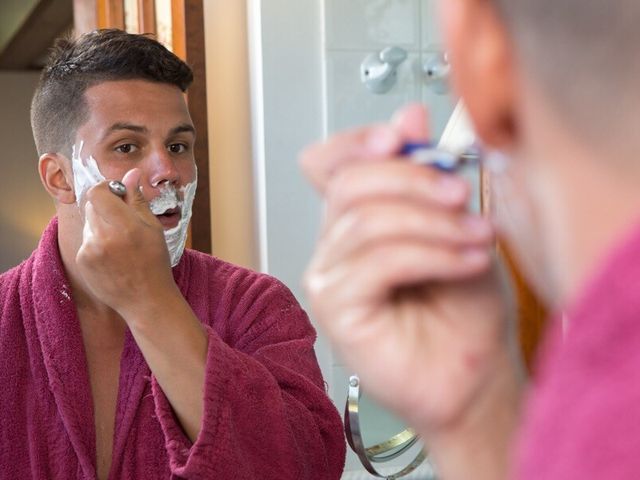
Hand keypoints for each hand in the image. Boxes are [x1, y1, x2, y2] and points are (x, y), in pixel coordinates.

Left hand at [76, 168, 176, 316]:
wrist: (147, 300)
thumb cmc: (155, 262)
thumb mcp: (152, 228)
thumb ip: (137, 199)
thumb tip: (132, 174)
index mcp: (125, 225)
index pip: (97, 192)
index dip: (106, 189)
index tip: (117, 195)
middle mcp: (103, 236)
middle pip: (91, 205)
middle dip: (105, 207)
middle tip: (123, 221)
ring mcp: (89, 250)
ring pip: (89, 223)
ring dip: (101, 225)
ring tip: (120, 244)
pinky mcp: (81, 261)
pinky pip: (86, 240)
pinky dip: (97, 243)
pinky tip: (113, 256)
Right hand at [301, 104, 521, 433]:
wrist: (475, 369)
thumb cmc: (464, 304)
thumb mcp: (455, 223)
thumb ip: (427, 172)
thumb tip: (409, 113)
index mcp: (356, 217)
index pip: (328, 163)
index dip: (356, 141)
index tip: (403, 135)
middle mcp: (334, 245)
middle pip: (349, 185)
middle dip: (412, 179)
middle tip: (460, 193)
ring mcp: (329, 278)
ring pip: (366, 222)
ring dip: (432, 222)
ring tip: (478, 236)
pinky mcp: (337, 308)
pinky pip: (377, 262)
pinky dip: (429, 254)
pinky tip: (467, 262)